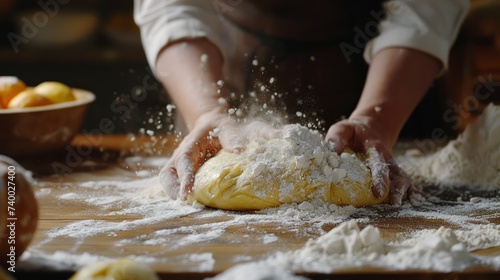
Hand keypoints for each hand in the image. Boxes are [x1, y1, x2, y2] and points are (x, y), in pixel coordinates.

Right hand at [159, 111, 280, 199]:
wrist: (213, 125)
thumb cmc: (225, 127)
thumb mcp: (233, 125)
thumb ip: (240, 134)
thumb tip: (250, 146)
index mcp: (194, 140)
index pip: (186, 156)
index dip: (187, 175)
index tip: (191, 190)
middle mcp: (183, 152)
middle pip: (169, 170)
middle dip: (175, 187)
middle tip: (184, 201)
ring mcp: (180, 163)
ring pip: (167, 178)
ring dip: (173, 193)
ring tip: (184, 206)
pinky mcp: (183, 172)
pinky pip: (174, 183)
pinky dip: (177, 194)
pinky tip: (190, 204)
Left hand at [325, 117, 425, 205]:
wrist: (368, 129)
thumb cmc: (352, 131)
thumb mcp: (343, 129)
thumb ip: (337, 137)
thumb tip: (332, 149)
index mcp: (375, 149)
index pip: (379, 164)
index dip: (380, 178)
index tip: (378, 192)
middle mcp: (387, 158)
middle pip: (398, 174)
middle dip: (397, 189)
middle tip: (393, 203)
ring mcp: (391, 166)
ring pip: (403, 179)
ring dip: (404, 192)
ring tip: (399, 205)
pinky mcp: (392, 171)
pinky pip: (404, 180)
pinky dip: (413, 189)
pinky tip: (417, 199)